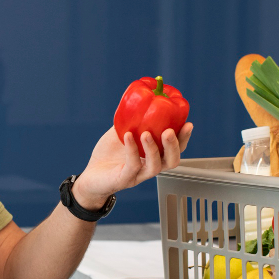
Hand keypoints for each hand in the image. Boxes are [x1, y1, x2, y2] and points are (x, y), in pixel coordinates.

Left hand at [73, 123, 193, 209]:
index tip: (188, 123)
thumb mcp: (121, 132)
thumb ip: (132, 120)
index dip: (183, 138)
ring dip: (153, 149)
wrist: (91, 175)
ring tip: (146, 133)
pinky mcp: (124, 180)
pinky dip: (131, 150)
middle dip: (174, 145)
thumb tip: (140, 99)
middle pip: (172, 161)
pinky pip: (132, 166)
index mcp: (153, 156)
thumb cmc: (108, 155)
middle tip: (170, 131)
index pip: (174, 149)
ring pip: (155, 167)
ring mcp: (138, 175)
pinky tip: (128, 136)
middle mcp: (149, 167)